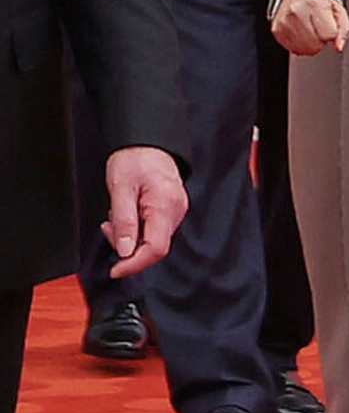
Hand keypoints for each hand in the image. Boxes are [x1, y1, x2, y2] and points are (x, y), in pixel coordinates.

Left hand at [99, 148, 183, 277]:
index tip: (115, 270)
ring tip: (115, 218)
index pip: (156, 249)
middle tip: (108, 228)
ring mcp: (176, 210)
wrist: (147, 142)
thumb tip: (125, 251)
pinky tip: (126, 215)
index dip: (134, 264)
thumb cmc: (134, 159)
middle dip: (127, 247)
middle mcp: (176, 211)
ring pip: (153, 240)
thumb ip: (124, 221)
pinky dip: (136, 229)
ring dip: (130, 237)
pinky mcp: (171, 209)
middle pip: (154, 247)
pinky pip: (154, 229)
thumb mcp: (120, 189)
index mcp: (165, 206)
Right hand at [271, 0, 348, 55]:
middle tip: (320, 28)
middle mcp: (297, 12)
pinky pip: (294, 50)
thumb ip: (344, 29)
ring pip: (306, 50)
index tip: (329, 25)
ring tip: (311, 31)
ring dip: (312, 45)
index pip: (331, 34)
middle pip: (317, 45)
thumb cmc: (317, 3)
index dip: (333, 33)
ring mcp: (284, 22)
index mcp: (315, 4)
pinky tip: (302, 35)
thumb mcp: (337, 10)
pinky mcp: (277, 31)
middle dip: (322, 40)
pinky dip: (301, 46)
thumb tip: (338, 47)